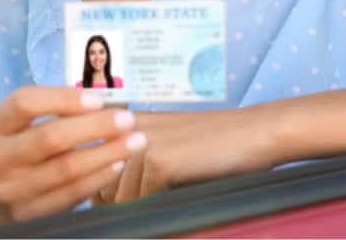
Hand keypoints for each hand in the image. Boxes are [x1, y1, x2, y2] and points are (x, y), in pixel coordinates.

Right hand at [0, 86, 147, 221]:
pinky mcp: (29, 214)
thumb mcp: (21, 127)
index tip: (98, 99)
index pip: (25, 103)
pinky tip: (117, 164)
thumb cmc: (21, 150)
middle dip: (95, 126)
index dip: (64, 98)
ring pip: (67, 168)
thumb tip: (101, 103)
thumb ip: (51, 112)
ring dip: (107, 153)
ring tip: (133, 141)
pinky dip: (99, 177)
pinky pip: (72, 194)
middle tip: (126, 119)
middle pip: (50, 137)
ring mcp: (11, 190)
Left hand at [96, 105, 281, 203]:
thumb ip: (130, 167)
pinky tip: (167, 219)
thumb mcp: (163, 147)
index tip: (111, 211)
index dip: (100, 197)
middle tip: (132, 221)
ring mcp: (140, 145)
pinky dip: (152, 218)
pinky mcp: (159, 162)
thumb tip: (102, 200)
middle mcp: (124, 129)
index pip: (91, 169)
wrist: (254, 133)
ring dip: (133, 216)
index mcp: (122, 123)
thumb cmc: (212, 146)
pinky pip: (142, 204)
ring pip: (120, 200)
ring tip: (151, 221)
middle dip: (113, 210)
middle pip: (101, 187)